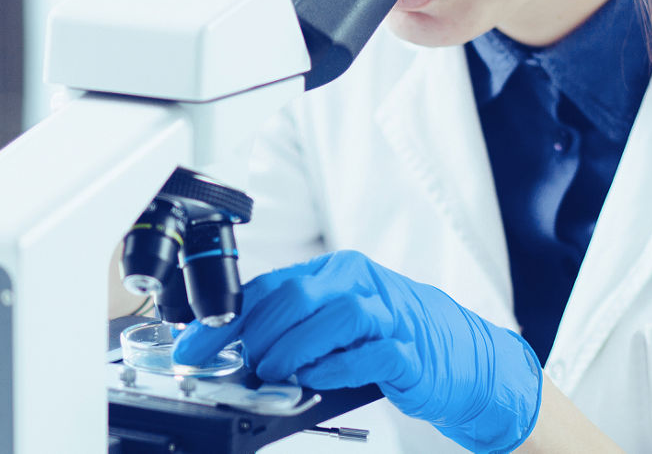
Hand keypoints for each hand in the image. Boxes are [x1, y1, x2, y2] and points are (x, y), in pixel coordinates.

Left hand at [173, 250, 542, 452]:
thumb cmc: (386, 335)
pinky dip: (336, 367)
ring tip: (269, 372)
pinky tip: (314, 379)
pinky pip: (370, 354)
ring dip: (292, 348)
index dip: (225, 317)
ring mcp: (388, 315)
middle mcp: (359, 283)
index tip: (193, 345)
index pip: (268, 286)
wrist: (458, 353)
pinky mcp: (410, 352)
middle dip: (251, 332)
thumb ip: (290, 325)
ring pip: (334, 317)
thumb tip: (228, 347)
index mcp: (334, 271)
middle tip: (228, 362)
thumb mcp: (333, 319)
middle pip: (296, 295)